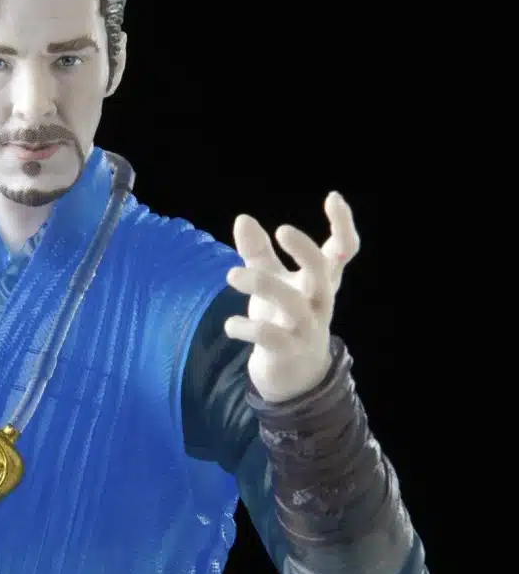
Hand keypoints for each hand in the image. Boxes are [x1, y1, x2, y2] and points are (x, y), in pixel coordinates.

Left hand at [224, 191, 359, 402]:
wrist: (293, 376)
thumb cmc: (284, 320)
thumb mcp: (274, 283)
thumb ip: (258, 253)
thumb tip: (242, 218)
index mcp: (321, 281)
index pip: (343, 250)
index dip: (343, 224)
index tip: (333, 197)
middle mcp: (319, 301)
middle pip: (322, 271)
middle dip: (305, 250)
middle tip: (281, 229)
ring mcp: (307, 328)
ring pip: (292, 303)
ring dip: (262, 285)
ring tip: (230, 275)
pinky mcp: (288, 351)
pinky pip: (271, 337)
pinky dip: (247, 329)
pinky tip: (230, 326)